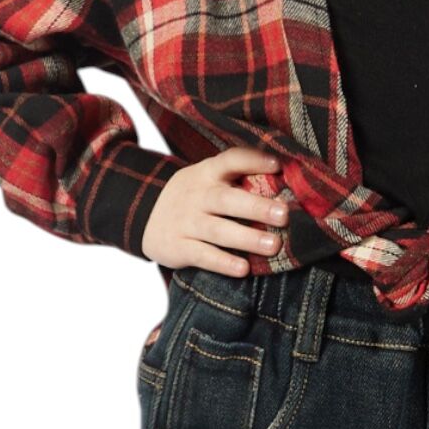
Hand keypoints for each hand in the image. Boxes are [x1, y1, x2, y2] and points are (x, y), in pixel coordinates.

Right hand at [142, 142, 289, 272]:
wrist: (142, 214)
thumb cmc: (192, 197)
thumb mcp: (206, 178)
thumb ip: (237, 178)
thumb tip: (285, 183)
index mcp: (207, 173)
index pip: (230, 160)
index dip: (253, 160)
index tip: (277, 165)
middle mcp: (197, 195)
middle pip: (227, 199)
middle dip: (256, 206)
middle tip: (284, 215)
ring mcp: (186, 222)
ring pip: (218, 230)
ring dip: (247, 238)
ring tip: (273, 245)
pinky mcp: (178, 246)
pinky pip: (202, 255)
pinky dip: (223, 262)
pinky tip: (243, 269)